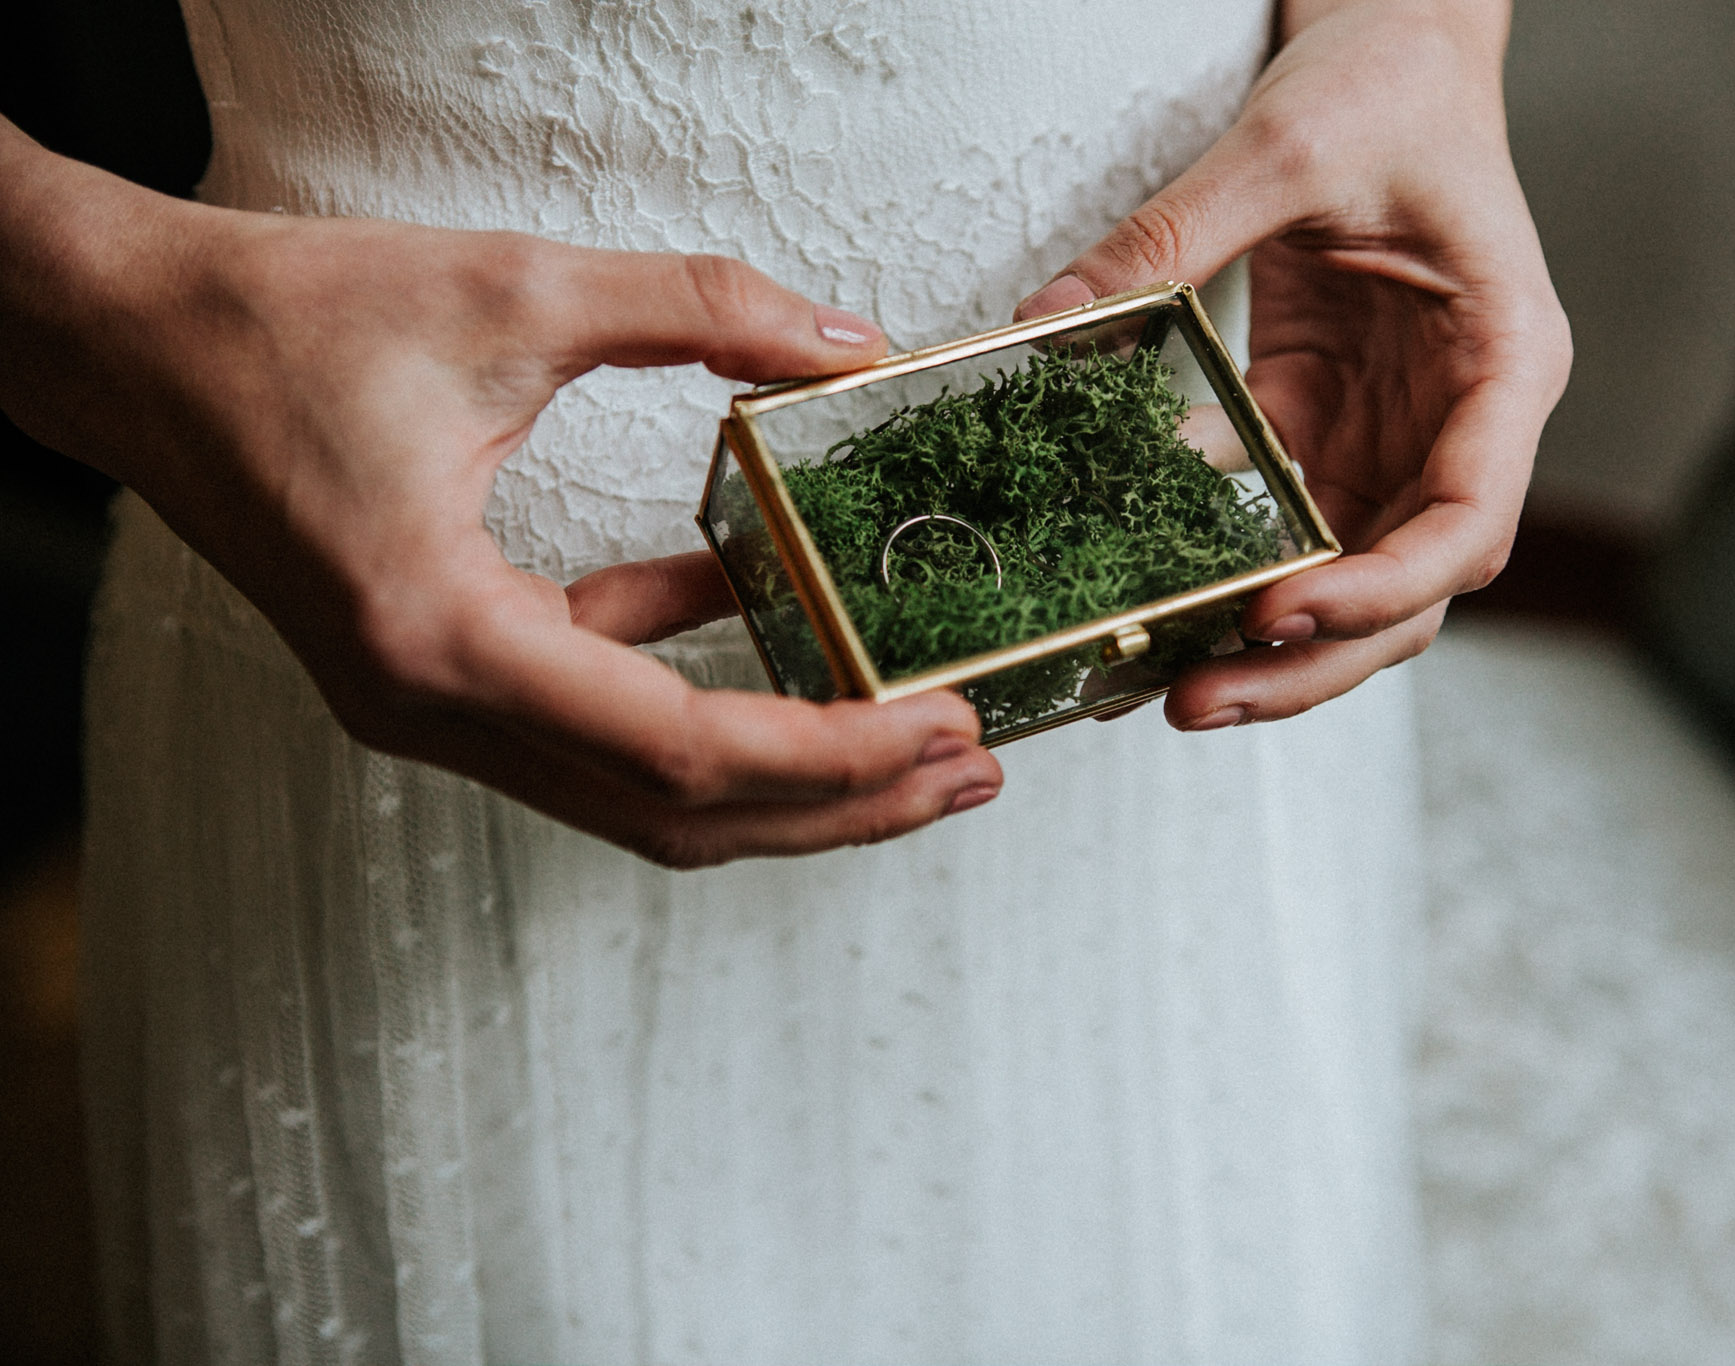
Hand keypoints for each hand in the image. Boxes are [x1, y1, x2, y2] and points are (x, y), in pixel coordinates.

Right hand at [0, 123, 1002, 865]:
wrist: (129, 342)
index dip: (832, 753)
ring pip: (640, 789)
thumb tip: (845, 340)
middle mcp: (437, 708)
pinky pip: (591, 715)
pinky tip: (765, 617)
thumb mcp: (513, 291)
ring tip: (905, 734)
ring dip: (779, 768)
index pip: (684, 748)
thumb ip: (698, 307)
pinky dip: (688, 685)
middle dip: (838, 802)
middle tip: (967, 773)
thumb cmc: (285, 321)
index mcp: (448, 638)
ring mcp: (431, 710)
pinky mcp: (439, 675)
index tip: (944, 732)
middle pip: (678, 811)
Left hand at [1018, 0, 1569, 729]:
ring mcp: (1397, 434)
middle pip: (1411, 589)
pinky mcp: (1328, 425)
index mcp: (1504, 365)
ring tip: (1167, 685)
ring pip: (1349, 579)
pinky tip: (1153, 596)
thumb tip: (1047, 324)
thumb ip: (1173, 236)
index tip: (1277, 613)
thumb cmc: (1391, 85)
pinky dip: (1225, 569)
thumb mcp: (1286, 145)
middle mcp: (1463, 422)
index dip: (1380, 589)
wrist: (1400, 45)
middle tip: (1199, 701)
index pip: (1468, 521)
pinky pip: (1284, 525)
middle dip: (1311, 658)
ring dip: (1267, 640)